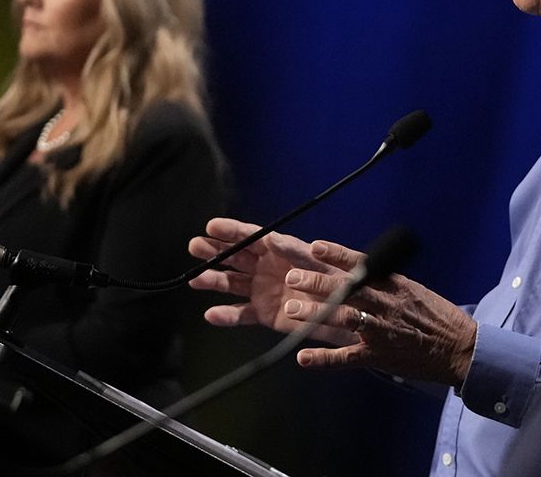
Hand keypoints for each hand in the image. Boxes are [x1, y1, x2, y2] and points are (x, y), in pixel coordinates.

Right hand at [188, 218, 356, 345]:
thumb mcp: (318, 261)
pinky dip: (226, 315)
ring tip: (196, 280)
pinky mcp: (263, 313)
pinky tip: (211, 314)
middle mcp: (265, 267)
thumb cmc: (335, 280)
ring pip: (231, 283)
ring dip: (213, 280)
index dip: (231, 230)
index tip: (212, 226)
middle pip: (234, 257)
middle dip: (214, 251)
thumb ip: (295, 252)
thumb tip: (272, 240)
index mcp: (279, 249)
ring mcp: (262, 290)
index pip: (250, 236)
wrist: (346, 312)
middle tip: (195, 246)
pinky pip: (241, 314)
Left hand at [282, 240, 476, 387]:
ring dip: (315, 314)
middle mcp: (386, 305)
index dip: (337, 256)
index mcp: (395, 286)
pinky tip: (303, 358)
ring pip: (342, 319)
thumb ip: (388, 282)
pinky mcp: (379, 356)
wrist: (459, 347)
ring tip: (291, 310)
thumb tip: (362, 268)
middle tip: (293, 277)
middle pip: (347, 290)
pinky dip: (324, 359)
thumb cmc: (438, 317)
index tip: (315, 247)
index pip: (362, 265)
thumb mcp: (414, 290)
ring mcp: (381, 331)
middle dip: (317, 283)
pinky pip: (347, 358)